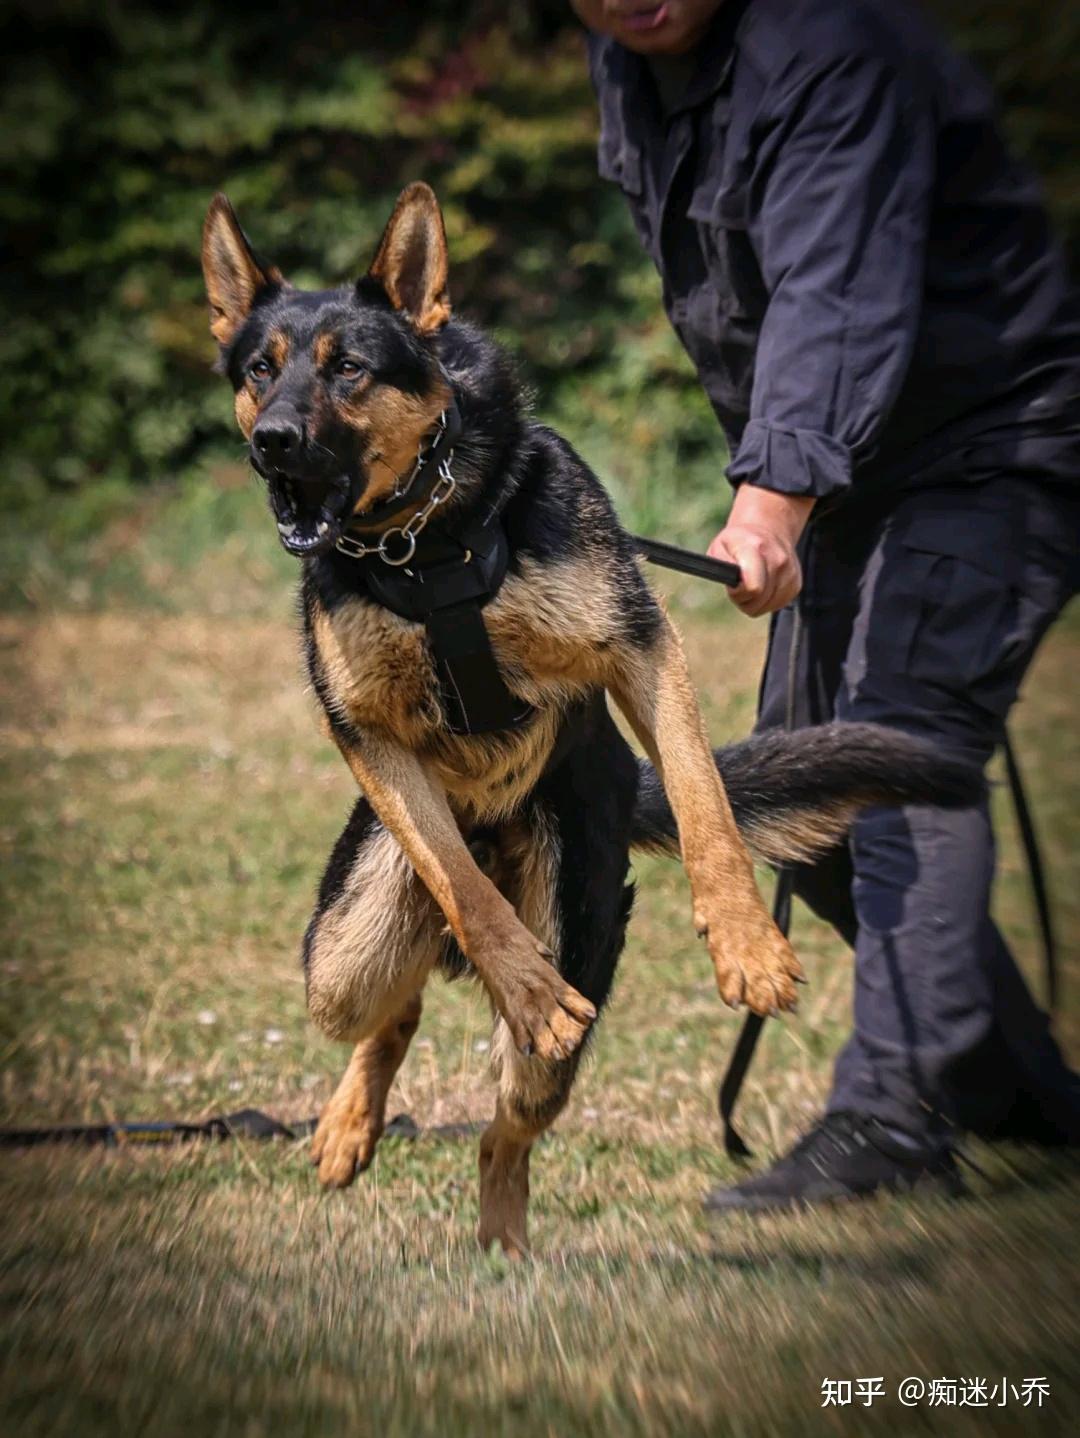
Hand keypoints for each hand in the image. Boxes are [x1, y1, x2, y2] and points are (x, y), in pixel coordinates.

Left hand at [708, 487, 814, 616]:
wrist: (768, 530)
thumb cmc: (739, 542)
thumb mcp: (720, 546)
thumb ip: (721, 565)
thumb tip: (732, 583)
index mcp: (757, 549)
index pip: (753, 588)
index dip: (738, 592)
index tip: (734, 584)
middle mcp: (778, 560)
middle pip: (758, 601)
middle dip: (744, 598)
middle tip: (740, 585)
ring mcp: (790, 572)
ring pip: (767, 606)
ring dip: (755, 601)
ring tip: (751, 584)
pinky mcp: (796, 584)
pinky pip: (777, 605)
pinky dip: (767, 601)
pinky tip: (763, 586)